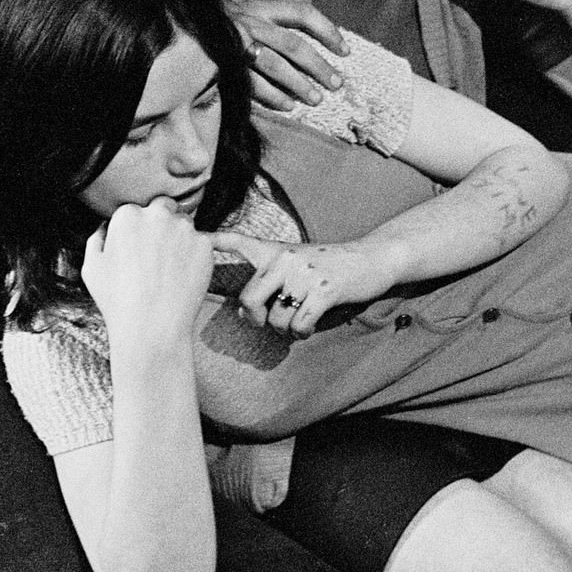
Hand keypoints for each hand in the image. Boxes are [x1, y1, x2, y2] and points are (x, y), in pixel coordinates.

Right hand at [81, 200, 212, 347]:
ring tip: (169, 269)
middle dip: (161, 223)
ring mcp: (184, 229)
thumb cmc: (118, 301)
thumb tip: (105, 227)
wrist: (152, 327)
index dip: (137, 230)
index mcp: (128, 216)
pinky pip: (202, 243)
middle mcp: (157, 215)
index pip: (136, 210)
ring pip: (184, 224)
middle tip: (158, 253)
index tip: (138, 249)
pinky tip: (183, 276)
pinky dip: (195, 255)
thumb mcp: (92, 268)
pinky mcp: (205, 244)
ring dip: (179, 238)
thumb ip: (97, 239)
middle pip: (163, 208)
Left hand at [209, 231, 398, 336]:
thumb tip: (243, 310)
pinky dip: (302, 333)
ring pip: (276, 320)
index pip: (240, 242)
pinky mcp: (324, 290)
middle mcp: (286, 259)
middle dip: (256, 320)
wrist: (372, 259)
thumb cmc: (330, 267)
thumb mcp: (298, 262)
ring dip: (286, 331)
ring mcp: (305, 274)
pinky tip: (309, 327)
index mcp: (276, 252)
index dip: (217, 241)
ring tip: (298, 323)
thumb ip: (271, 279)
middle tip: (268, 322)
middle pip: (248, 300)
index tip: (199, 238)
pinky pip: (299, 325)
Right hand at [229, 0, 347, 111]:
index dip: (327, 30)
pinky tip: (288, 106)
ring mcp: (236, 43)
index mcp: (261, 9)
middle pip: (293, 44)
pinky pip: (254, 83)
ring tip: (317, 99)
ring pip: (275, 65)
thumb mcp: (246, 15)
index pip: (302, 14)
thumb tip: (310, 54)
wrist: (176, 28)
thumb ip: (273, 26)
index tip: (345, 51)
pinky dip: (273, 96)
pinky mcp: (225, 64)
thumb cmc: (221, 27)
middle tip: (337, 84)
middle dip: (318, 65)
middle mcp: (251, 23)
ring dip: (299, 84)